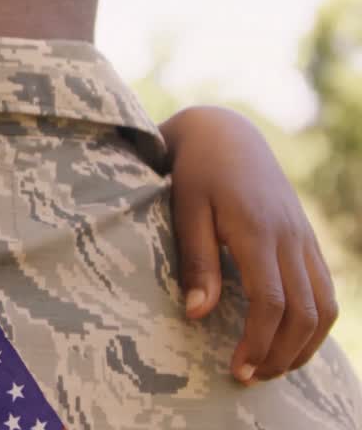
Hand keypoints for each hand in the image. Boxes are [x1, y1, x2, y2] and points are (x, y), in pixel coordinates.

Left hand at [162, 106, 336, 383]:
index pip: (271, 301)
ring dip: (303, 344)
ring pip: (325, 305)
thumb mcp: (186, 209)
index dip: (258, 341)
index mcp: (258, 230)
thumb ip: (197, 260)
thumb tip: (198, 313)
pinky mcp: (307, 239)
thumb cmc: (196, 172)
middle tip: (250, 377)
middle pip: (305, 312)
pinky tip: (291, 341)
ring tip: (270, 368)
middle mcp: (291, 237)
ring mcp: (304, 238)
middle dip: (281, 353)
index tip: (236, 368)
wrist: (225, 133)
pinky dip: (315, 322)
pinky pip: (325, 289)